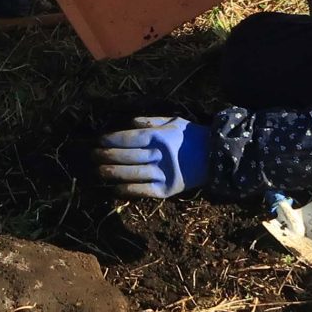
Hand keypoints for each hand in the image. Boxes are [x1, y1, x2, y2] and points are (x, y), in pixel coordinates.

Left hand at [93, 116, 208, 199]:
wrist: (217, 157)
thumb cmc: (193, 136)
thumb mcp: (174, 121)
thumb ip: (151, 121)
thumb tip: (130, 122)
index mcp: (161, 137)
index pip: (131, 138)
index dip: (113, 139)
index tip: (99, 140)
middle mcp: (160, 154)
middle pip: (129, 155)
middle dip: (109, 155)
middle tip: (93, 156)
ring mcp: (164, 173)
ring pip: (134, 173)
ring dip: (114, 173)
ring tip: (99, 172)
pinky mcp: (168, 190)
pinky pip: (145, 191)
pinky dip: (130, 190)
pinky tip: (116, 189)